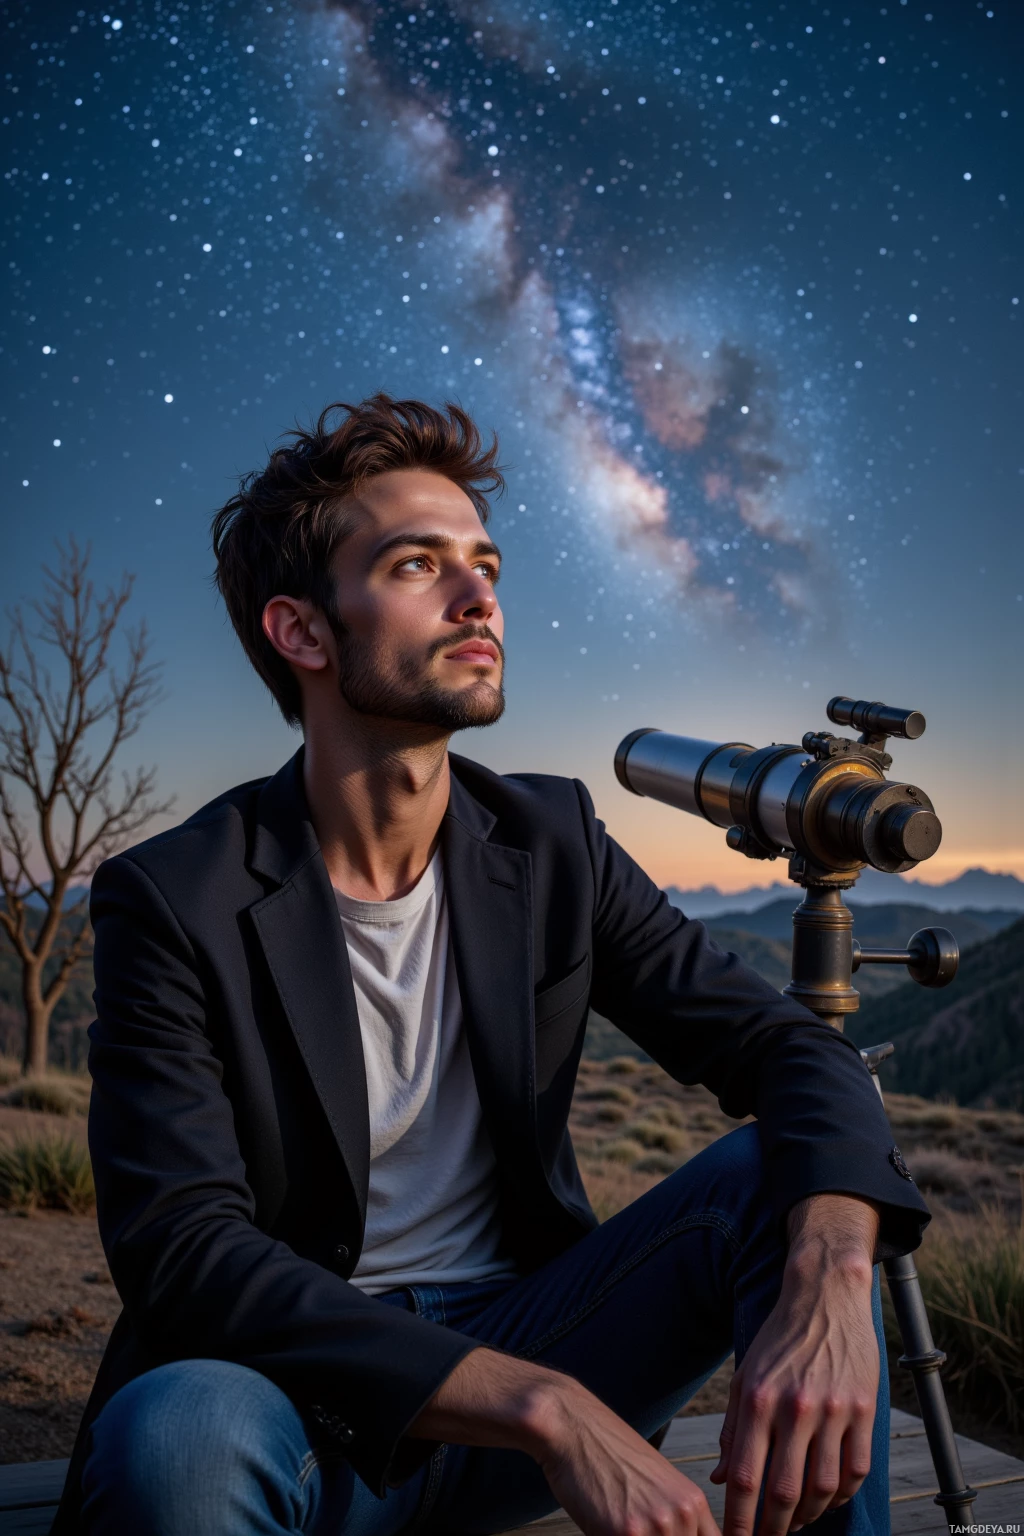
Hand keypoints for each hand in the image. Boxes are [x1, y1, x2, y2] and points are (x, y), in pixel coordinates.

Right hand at [410, 1347, 720, 1535]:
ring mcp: (657, 1526)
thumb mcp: (653, 1484)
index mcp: (693, 1502)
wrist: (572, 1426)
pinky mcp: (626, 1535)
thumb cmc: (606, 1454)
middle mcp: (683, 1515)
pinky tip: (601, 1529)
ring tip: (614, 1526)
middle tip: (633, 1531)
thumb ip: (673, 1520)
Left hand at [709, 1194, 879, 1535]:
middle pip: (784, 1491)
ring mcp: (834, 1410)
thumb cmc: (779, 1341)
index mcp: (759, 1399)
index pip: (746, 1477)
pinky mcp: (865, 1409)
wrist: (825, 1297)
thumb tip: (722, 1480)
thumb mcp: (746, 1377)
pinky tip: (826, 1500)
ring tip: (794, 1523)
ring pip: (823, 1488)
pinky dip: (841, 1496)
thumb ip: (734, 1430)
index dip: (739, 1519)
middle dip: (772, 1529)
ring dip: (807, 1516)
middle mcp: (796, 1407)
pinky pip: (855, 1470)